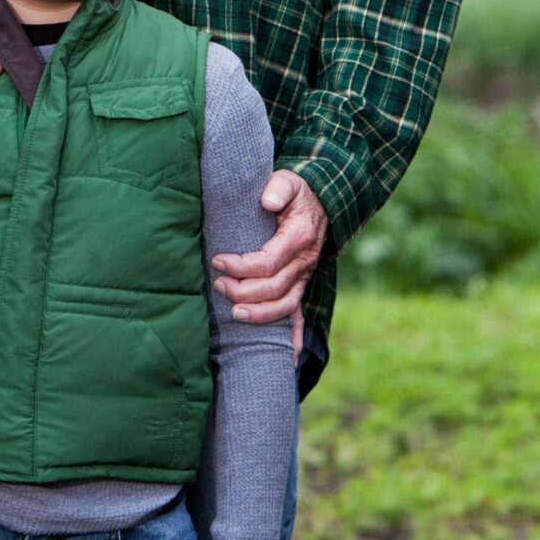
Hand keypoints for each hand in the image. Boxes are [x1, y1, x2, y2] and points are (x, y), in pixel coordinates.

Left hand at [211, 169, 328, 330]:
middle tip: (218, 284)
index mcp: (299, 238)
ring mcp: (303, 278)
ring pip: (284, 307)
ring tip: (233, 314)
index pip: (268, 262)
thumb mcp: (289, 180)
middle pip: (273, 289)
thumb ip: (279, 187)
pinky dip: (293, 339)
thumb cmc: (296, 192)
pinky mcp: (299, 287)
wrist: (321, 203)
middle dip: (243, 291)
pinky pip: (298, 317)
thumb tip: (266, 200)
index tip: (218, 260)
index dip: (242, 266)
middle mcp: (304, 263)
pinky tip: (286, 359)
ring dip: (258, 315)